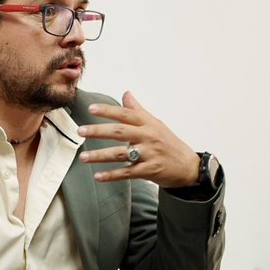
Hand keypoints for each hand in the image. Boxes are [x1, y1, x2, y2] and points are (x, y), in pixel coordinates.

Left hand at [76, 91, 199, 188]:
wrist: (189, 166)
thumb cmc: (169, 143)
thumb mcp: (155, 124)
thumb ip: (138, 110)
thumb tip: (126, 94)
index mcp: (148, 124)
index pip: (125, 114)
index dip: (108, 111)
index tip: (91, 108)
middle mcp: (148, 137)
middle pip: (120, 132)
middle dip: (98, 131)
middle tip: (80, 131)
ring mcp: (149, 154)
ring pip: (120, 154)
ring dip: (100, 155)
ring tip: (83, 157)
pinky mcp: (150, 170)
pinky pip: (127, 173)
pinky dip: (112, 175)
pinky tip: (98, 176)